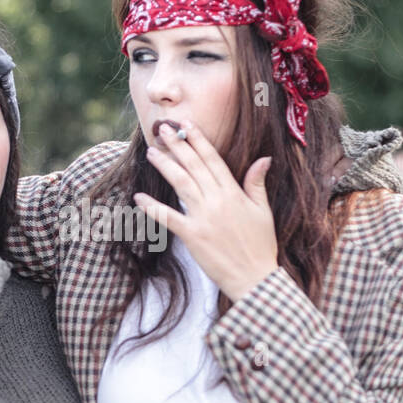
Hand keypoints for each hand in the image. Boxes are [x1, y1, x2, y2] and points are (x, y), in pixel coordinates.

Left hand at [133, 119, 278, 302]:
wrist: (255, 277)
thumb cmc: (261, 245)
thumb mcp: (262, 211)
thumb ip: (256, 183)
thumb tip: (263, 159)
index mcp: (234, 193)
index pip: (213, 160)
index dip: (199, 140)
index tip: (187, 125)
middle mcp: (217, 201)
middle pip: (193, 167)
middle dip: (177, 145)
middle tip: (162, 129)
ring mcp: (204, 218)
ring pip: (181, 184)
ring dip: (165, 166)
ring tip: (152, 152)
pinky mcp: (192, 236)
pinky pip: (169, 218)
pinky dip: (153, 207)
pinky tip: (139, 197)